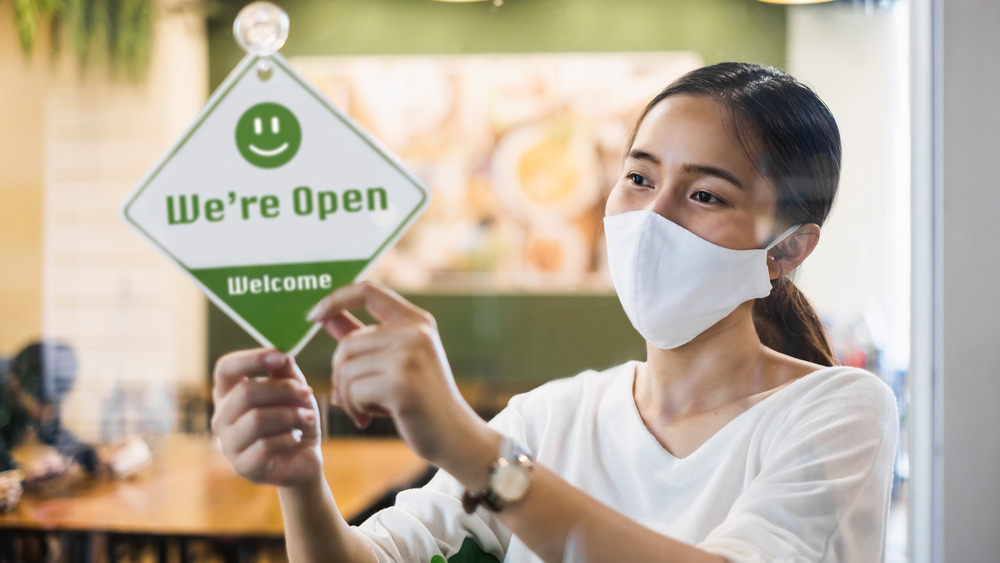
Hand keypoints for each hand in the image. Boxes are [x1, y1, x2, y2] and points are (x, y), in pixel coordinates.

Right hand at [212, 350, 321, 486]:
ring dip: (290, 415)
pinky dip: (289, 437)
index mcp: (229, 394)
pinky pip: (265, 445)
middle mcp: (222, 418)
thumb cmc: (294, 420)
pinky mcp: (242, 467)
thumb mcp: (295, 392)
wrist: (304, 458)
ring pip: (256, 419)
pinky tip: (297, 437)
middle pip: (244, 393)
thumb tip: (281, 354)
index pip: (225, 369)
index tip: (280, 357)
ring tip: (308, 417)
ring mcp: (228, 444)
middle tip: (307, 393)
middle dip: (283, 390)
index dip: (251, 359)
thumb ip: (287, 372)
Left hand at [309, 281, 498, 484]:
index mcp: (416, 320)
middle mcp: (415, 332)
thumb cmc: (420, 398)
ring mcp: (409, 357)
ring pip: (347, 369)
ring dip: (347, 396)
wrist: (453, 434)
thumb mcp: (395, 361)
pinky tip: (368, 418)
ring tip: (364, 409)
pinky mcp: (401, 384)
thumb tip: (324, 316)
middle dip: (340, 374)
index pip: (368, 291)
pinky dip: (354, 409)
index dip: (336, 298)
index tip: (314, 316)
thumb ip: (362, 337)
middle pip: (348, 343)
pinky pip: (353, 391)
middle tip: (350, 398)